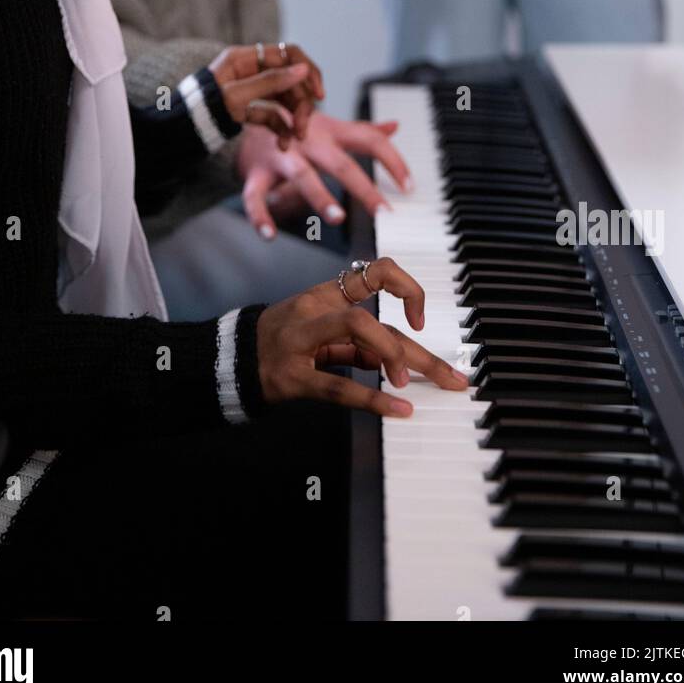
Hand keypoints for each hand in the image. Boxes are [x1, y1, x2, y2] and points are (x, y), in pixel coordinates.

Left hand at [209, 43, 324, 148]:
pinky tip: (283, 145)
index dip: (308, 71)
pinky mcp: (248, 109)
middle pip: (291, 80)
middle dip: (301, 103)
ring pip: (285, 99)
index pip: (289, 54)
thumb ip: (271, 81)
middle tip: (304, 127)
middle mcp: (251, 70)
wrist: (179, 132)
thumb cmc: (201, 109)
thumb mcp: (236, 95)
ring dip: (295, 118)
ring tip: (296, 139)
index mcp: (245, 58)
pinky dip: (282, 128)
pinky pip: (273, 115)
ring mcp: (251, 90)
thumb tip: (303, 69)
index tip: (319, 94)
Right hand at [236, 112, 411, 239]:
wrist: (244, 113)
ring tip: (338, 217)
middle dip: (362, 187)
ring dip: (320, 196)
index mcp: (331, 132)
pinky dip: (260, 215)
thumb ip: (362, 130)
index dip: (393, 160)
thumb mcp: (329, 125)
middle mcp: (309, 142)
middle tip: (383, 211)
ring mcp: (282, 156)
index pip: (369, 140)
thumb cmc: (295, 127)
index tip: (409, 186)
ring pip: (302, 176)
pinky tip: (270, 235)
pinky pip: (256, 196)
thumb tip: (395, 126)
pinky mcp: (256, 173)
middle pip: (339, 163)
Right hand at [256, 257, 467, 416]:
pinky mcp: (293, 376)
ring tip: (417, 386)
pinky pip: (340, 384)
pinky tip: (399, 410)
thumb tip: (398, 358)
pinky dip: (374, 399)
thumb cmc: (280, 342)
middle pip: (377, 319)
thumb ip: (357, 342)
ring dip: (395, 358)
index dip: (407, 289)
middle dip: (421, 350)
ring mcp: (302, 341)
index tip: (419, 319)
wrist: (230, 360)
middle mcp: (315, 311)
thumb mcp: (319, 331)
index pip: (376, 271)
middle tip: (453, 376)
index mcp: (325, 294)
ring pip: (360, 331)